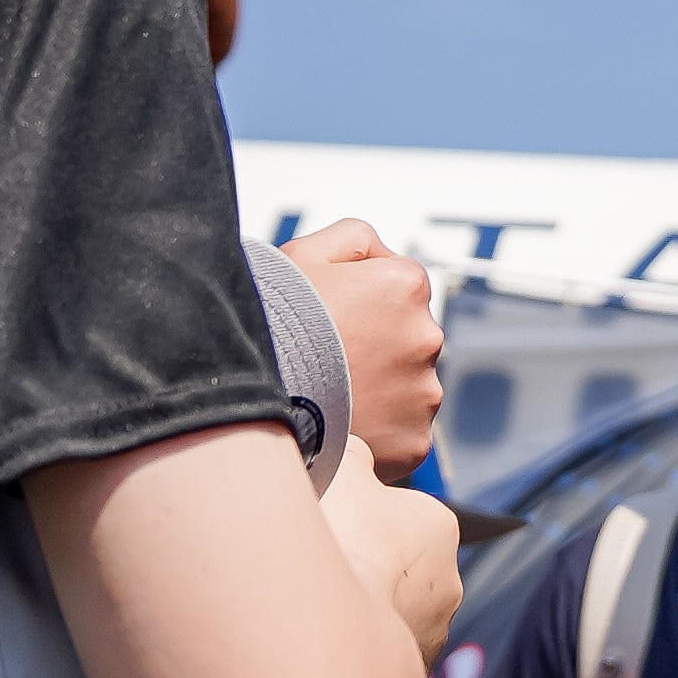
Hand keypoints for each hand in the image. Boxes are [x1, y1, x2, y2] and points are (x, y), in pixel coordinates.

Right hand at [285, 220, 447, 471]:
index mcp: (406, 287)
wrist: (250, 401)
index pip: (403, 287)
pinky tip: (343, 423)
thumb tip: (382, 254)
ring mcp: (423, 392)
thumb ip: (355, 238)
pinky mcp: (414, 438)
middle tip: (331, 360)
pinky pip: (402, 432)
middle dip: (379, 346)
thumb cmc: (274, 325)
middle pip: (408, 338)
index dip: (368, 301)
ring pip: (407, 386)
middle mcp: (426, 337)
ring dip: (381, 390)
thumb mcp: (303, 253)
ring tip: (332, 395)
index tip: (339, 319)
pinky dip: (378, 430)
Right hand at [324, 445, 463, 650]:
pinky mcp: (411, 672)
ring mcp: (432, 632)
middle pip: (398, 568)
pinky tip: (329, 642)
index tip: (331, 528)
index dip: (360, 520)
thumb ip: (354, 454)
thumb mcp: (344, 468)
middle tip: (325, 568)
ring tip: (322, 609)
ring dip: (363, 610)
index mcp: (439, 525)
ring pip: (391, 613)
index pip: (400, 517)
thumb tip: (357, 452)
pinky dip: (358, 647)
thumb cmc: (343, 535)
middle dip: (367, 568)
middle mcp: (449, 582)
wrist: (330, 622)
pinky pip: (381, 652)